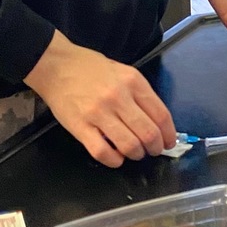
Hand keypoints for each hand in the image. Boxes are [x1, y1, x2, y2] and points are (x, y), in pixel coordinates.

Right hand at [24, 31, 176, 167]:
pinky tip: (116, 157)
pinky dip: (114, 160)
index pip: (160, 114)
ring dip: (136, 154)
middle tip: (154, 151)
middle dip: (155, 147)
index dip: (169, 133)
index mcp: (133, 81)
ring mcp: (99, 113)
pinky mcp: (80, 127)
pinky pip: (102, 152)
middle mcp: (119, 97)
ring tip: (135, 153)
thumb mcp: (123, 71)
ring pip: (129, 145)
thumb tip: (156, 119)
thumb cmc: (92, 68)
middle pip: (148, 133)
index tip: (169, 141)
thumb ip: (139, 93)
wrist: (58, 66)